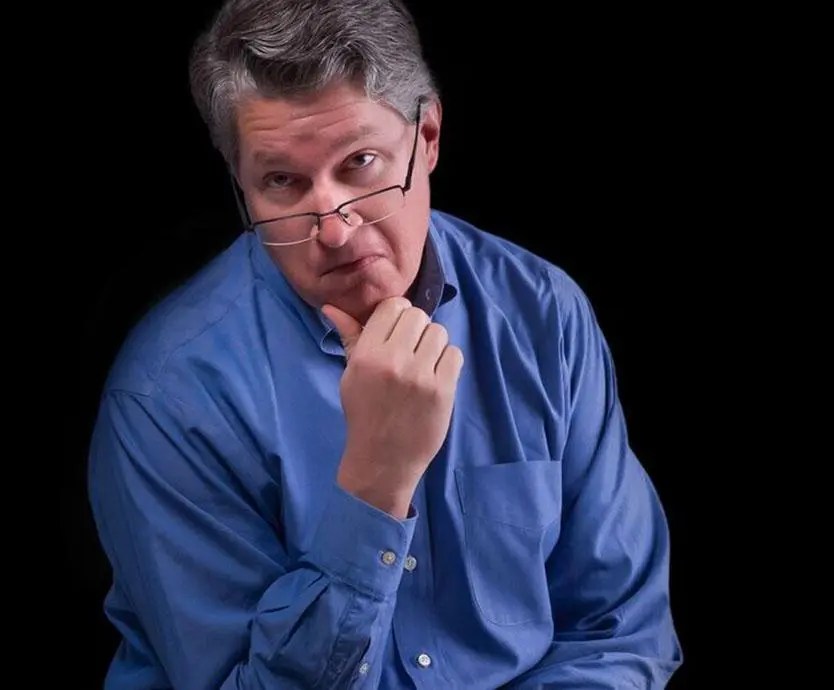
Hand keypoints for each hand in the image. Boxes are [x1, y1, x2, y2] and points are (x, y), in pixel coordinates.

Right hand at [322, 297, 463, 518]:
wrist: (383, 460)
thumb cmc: (364, 414)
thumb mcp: (350, 376)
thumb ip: (349, 337)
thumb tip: (332, 307)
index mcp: (367, 355)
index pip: (392, 307)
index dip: (396, 314)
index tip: (396, 331)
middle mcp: (394, 361)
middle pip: (418, 316)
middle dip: (415, 329)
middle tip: (410, 349)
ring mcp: (421, 376)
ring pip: (438, 332)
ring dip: (432, 344)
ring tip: (422, 363)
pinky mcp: (443, 390)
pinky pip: (454, 354)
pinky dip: (446, 361)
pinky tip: (434, 375)